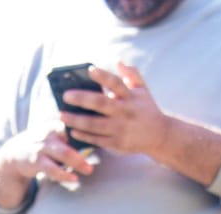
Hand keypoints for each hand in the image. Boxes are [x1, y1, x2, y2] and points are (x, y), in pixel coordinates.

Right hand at [0, 122, 94, 200]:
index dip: (91, 128)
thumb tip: (100, 131)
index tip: (105, 134)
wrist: (15, 153)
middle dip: (89, 145)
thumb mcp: (55, 131)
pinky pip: (52, 169)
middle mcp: (50, 132)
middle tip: (101, 154)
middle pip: (72, 138)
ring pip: (63, 154)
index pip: (76, 123)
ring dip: (78, 163)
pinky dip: (63, 175)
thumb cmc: (43, 143)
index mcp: (57, 122)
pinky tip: (73, 179)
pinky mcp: (36, 161)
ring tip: (89, 170)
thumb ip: (72, 130)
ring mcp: (42, 147)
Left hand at [57, 63, 171, 159]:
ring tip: (62, 115)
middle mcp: (125, 112)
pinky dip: (83, 135)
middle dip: (82, 99)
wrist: (159, 136)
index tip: (90, 69)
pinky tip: (72, 130)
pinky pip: (96, 139)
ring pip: (94, 124)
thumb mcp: (143, 90)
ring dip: (76, 120)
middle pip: (101, 103)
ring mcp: (120, 129)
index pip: (116, 83)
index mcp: (131, 97)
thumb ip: (132, 74)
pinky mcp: (116, 143)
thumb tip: (118, 62)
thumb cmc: (146, 109)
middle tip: (65, 95)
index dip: (103, 76)